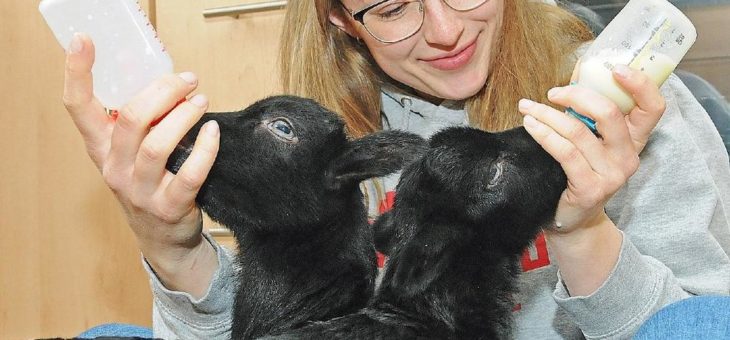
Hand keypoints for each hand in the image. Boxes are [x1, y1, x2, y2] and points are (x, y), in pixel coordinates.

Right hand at [63, 33, 219, 295]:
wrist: (164, 238)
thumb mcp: (132, 154)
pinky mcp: (170, 207)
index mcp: (101, 149)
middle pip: (131, 119)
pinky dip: (206, 149)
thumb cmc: (151, 183)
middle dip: (163, 91)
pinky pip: (189, 174)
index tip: (84, 42)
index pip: (79, 108)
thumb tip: (168, 79)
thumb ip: (141, 121)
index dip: (77, 74)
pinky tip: (214, 132)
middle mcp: (115, 169)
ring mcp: (140, 191)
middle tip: (187, 80)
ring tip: (201, 100)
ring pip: (158, 145)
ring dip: (184, 117)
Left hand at [518, 64, 665, 233]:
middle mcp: (628, 156)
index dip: (639, 84)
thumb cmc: (578, 173)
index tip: (615, 67)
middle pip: (610, 113)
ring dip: (548, 114)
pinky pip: (565, 152)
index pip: (653, 107)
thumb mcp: (592, 141)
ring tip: (527, 107)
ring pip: (579, 131)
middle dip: (576, 95)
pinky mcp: (590, 188)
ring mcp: (611, 174)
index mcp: (635, 139)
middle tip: (552, 92)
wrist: (573, 220)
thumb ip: (589, 111)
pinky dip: (544, 134)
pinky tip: (530, 126)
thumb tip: (579, 69)